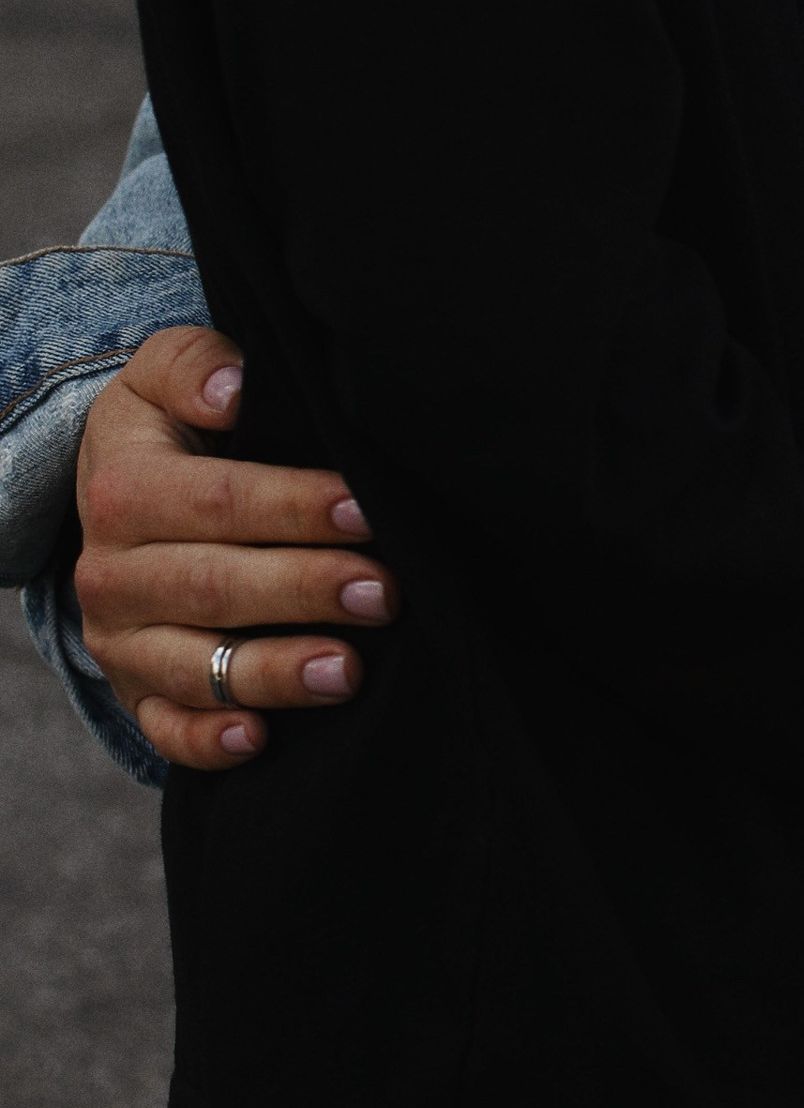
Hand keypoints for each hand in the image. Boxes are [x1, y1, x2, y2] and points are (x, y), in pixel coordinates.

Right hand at [70, 327, 397, 772]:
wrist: (116, 497)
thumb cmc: (170, 429)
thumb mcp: (162, 375)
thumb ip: (193, 365)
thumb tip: (233, 388)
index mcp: (123, 489)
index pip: (217, 501)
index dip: (294, 507)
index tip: (366, 511)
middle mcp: (112, 573)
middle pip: (214, 587)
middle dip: (306, 590)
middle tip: (386, 593)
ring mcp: (122, 642)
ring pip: (194, 668)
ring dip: (273, 672)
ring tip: (347, 671)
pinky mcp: (136, 693)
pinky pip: (165, 730)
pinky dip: (208, 742)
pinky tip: (260, 740)